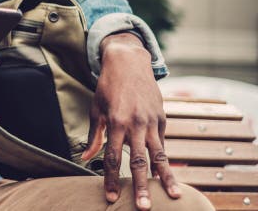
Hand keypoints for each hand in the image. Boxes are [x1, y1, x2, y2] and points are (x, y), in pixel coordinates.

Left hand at [82, 33, 179, 210]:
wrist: (129, 62)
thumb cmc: (108, 87)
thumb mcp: (96, 109)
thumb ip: (94, 136)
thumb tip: (85, 158)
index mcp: (115, 122)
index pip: (112, 157)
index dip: (110, 179)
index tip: (111, 198)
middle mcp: (135, 124)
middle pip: (138, 161)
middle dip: (140, 186)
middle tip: (144, 208)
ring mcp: (151, 122)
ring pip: (159, 154)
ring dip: (165, 177)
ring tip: (174, 196)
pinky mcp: (162, 119)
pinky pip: (163, 143)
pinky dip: (165, 160)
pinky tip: (169, 177)